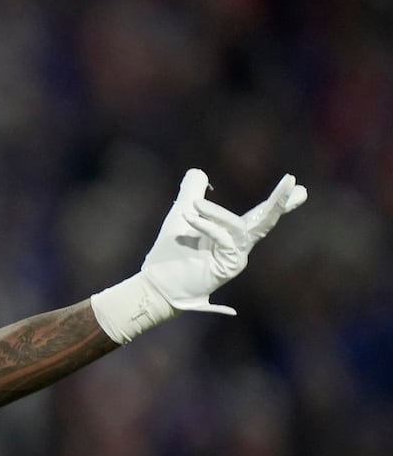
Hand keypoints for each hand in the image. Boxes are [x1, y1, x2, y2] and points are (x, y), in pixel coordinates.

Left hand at [140, 168, 307, 314]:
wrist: (157, 283)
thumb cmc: (170, 254)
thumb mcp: (180, 215)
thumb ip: (191, 193)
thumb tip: (198, 172)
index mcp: (232, 234)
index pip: (259, 213)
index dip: (279, 201)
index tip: (298, 185)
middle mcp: (239, 245)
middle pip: (265, 220)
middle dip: (280, 201)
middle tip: (293, 182)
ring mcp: (237, 257)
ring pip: (240, 227)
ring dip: (218, 213)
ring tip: (195, 205)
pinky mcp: (229, 267)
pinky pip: (224, 240)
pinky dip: (208, 227)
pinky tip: (190, 219)